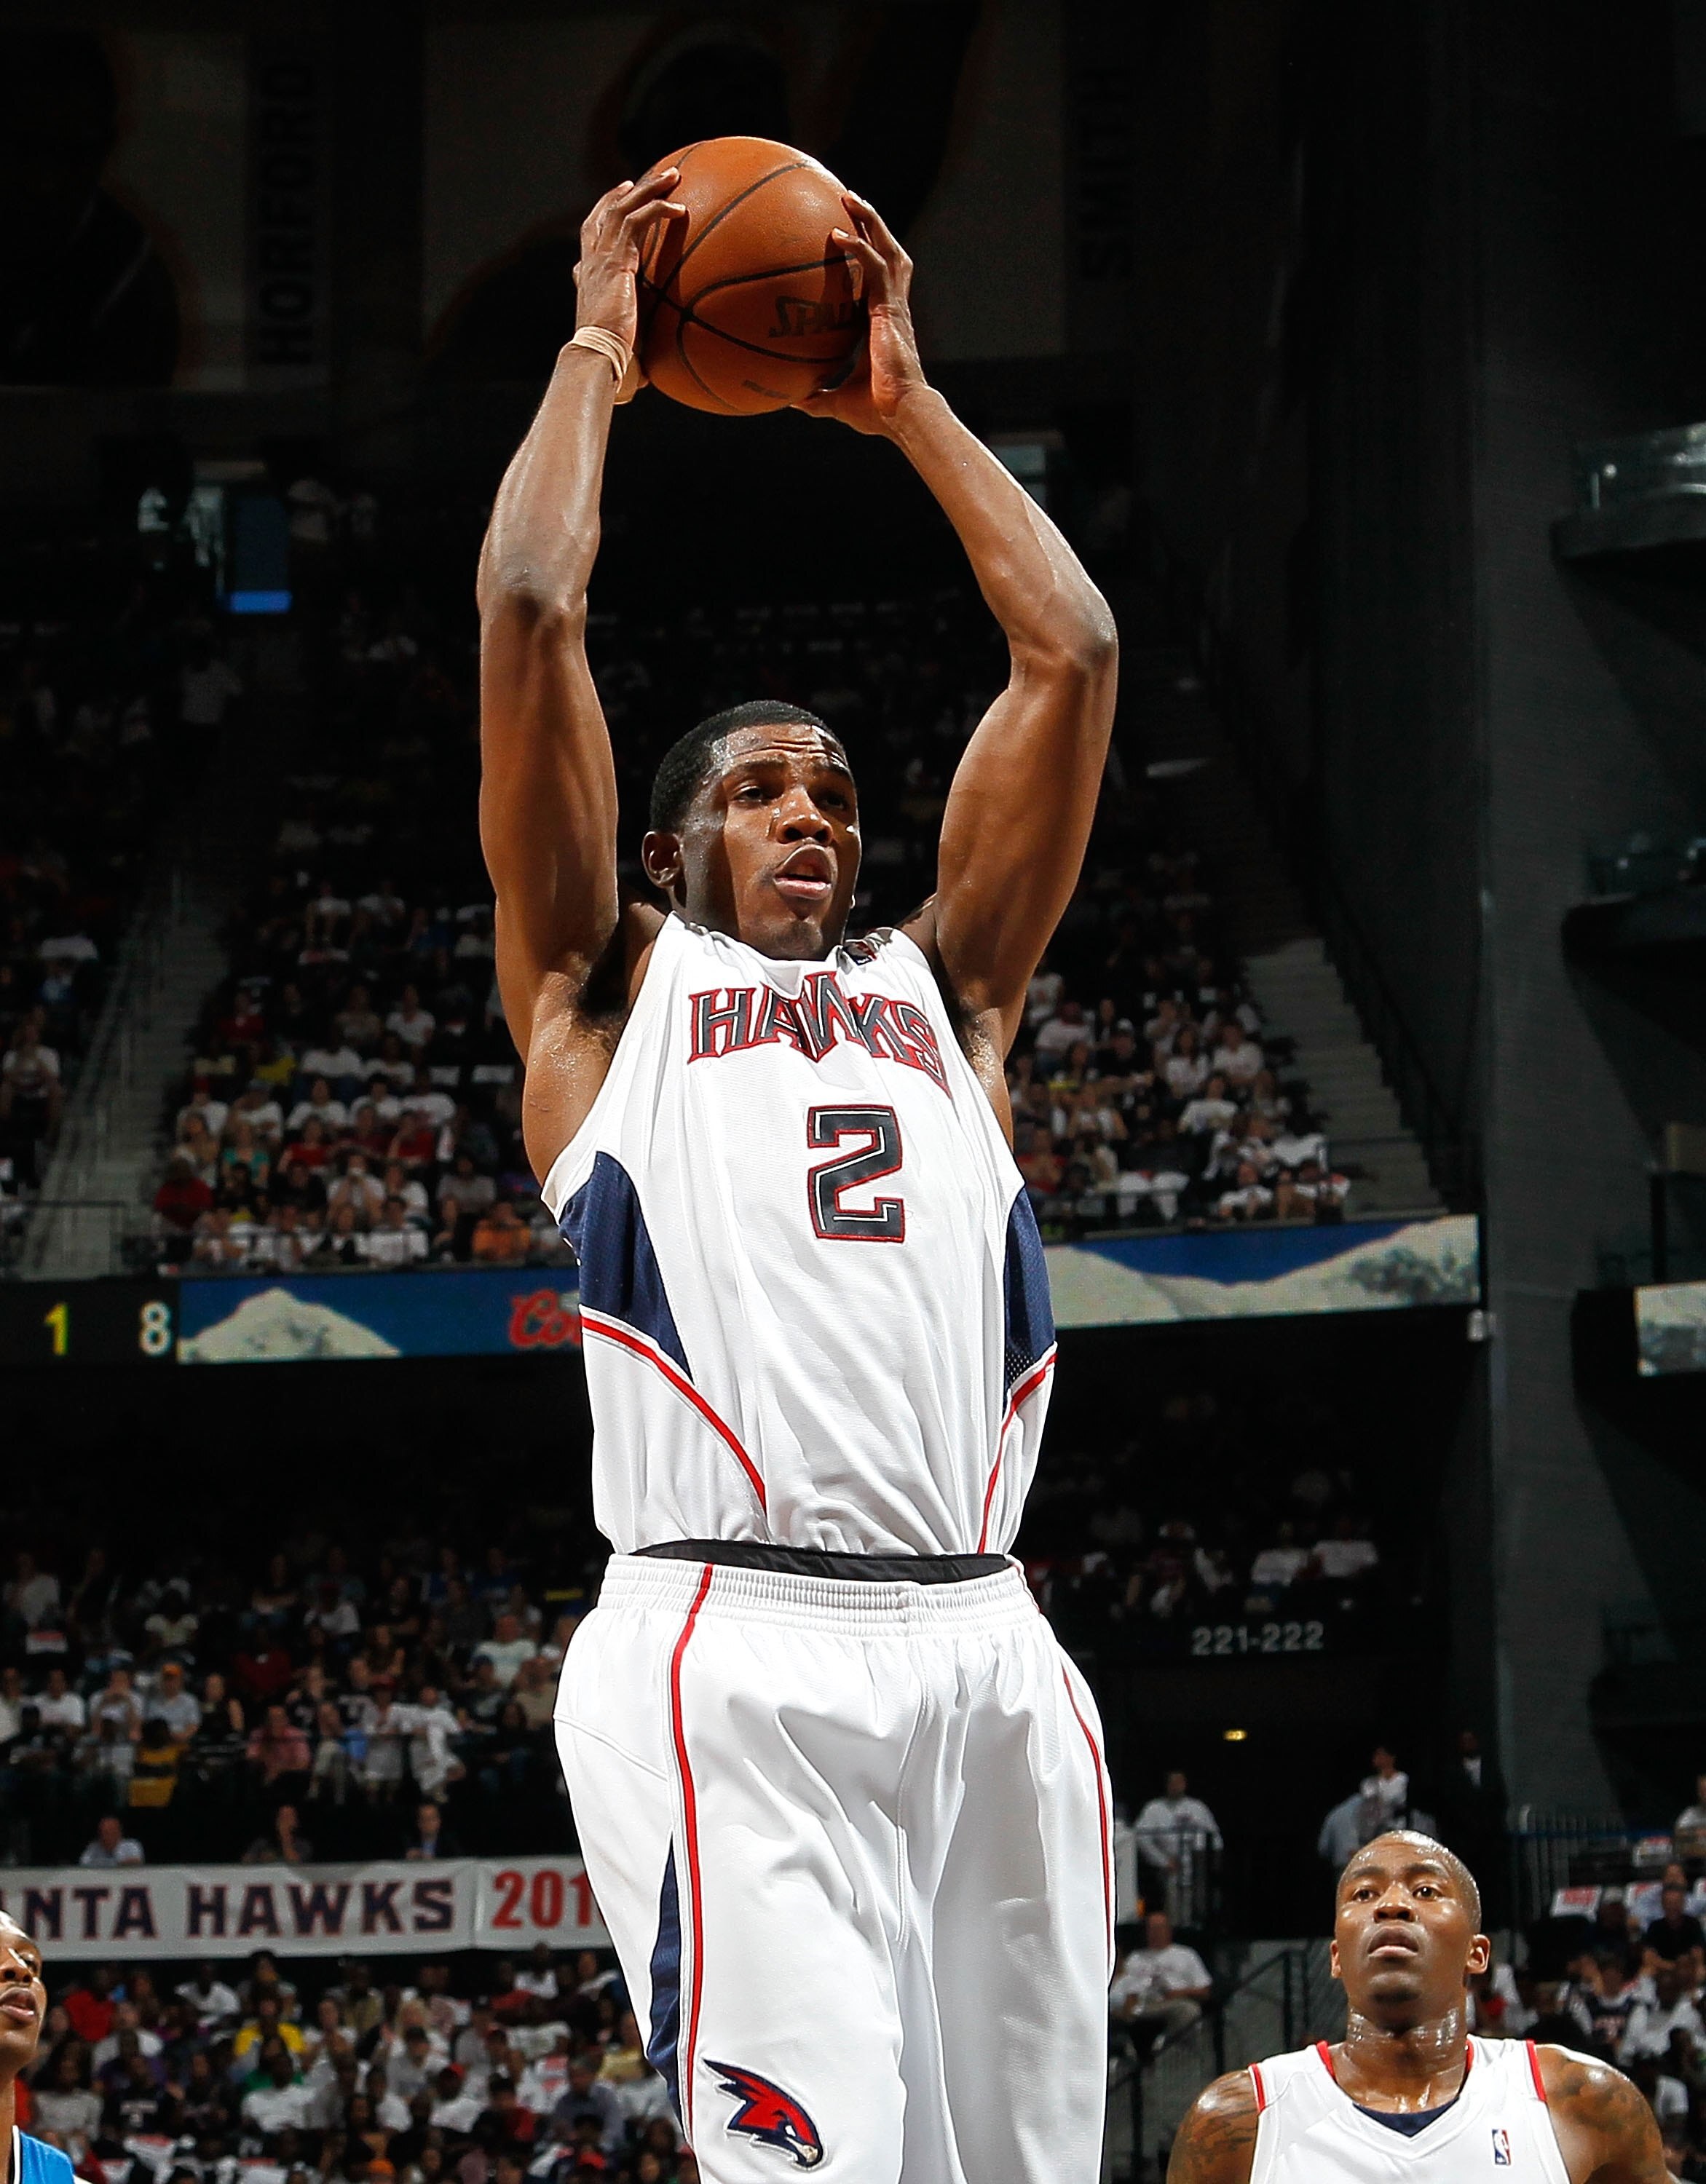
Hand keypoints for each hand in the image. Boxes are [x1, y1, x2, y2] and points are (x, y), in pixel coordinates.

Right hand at [572, 171, 685, 355]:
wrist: (598, 354)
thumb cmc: (609, 357)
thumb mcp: (622, 338)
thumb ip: (634, 336)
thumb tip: (651, 367)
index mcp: (589, 275)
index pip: (593, 231)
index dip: (605, 208)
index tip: (623, 193)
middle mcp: (591, 261)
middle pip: (607, 211)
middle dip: (630, 191)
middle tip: (653, 176)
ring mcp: (601, 257)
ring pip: (623, 208)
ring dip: (649, 188)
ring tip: (673, 176)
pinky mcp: (616, 259)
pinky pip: (637, 221)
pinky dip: (657, 210)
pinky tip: (679, 208)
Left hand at [795, 190, 928, 434]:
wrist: (900, 414)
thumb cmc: (875, 413)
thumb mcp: (835, 402)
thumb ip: (814, 397)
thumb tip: (788, 402)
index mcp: (879, 322)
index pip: (873, 278)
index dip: (863, 255)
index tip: (843, 237)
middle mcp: (890, 307)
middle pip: (885, 252)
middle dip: (870, 225)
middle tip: (848, 201)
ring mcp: (893, 305)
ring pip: (887, 249)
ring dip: (870, 222)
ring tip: (850, 198)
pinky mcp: (892, 308)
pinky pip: (876, 267)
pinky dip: (859, 248)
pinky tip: (837, 235)